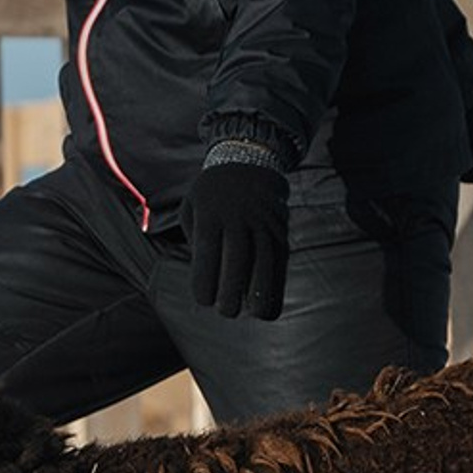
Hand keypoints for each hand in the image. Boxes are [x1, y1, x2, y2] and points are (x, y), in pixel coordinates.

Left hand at [187, 147, 289, 319]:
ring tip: (254, 313)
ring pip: (264, 258)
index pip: (207, 250)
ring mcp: (262, 221)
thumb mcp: (191, 205)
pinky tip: (272, 300)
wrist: (248, 160)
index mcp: (210, 213)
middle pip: (237, 256)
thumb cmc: (211, 193)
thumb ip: (194, 239)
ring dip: (260, 289)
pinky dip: (278, 281)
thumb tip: (204, 276)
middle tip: (226, 311)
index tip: (203, 300)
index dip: (205, 278)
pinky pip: (280, 257)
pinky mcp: (279, 228)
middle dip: (232, 289)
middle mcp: (237, 216)